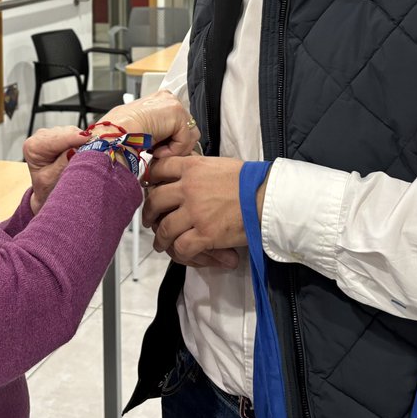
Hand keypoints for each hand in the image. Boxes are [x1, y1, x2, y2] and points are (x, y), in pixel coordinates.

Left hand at [23, 126, 88, 213]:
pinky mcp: (59, 134)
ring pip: (71, 131)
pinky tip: (84, 148)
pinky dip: (80, 140)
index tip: (88, 139)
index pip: (55, 139)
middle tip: (94, 149)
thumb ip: (62, 163)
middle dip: (79, 140)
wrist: (46, 191)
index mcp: (32, 147)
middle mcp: (39, 136)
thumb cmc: (47, 188)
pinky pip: (73, 133)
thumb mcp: (52, 179)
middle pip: (64, 133)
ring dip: (80, 140)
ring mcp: (49, 133)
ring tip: (87, 152)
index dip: (73, 138)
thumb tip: (76, 149)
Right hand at [98, 91, 200, 159]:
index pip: (178, 123)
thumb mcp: (142, 128)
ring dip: (173, 149)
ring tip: (155, 151)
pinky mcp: (177, 114)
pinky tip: (155, 150)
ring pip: (190, 136)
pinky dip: (172, 151)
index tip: (155, 149)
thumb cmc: (119, 132)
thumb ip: (158, 130)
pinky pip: (185, 141)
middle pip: (187, 129)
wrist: (114, 133)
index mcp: (159, 100)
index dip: (170, 140)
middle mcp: (168, 98)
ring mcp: (173, 104)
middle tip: (156, 151)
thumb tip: (165, 144)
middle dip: (174, 145)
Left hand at [142, 155, 268, 268]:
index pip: (159, 169)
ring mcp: (195, 212)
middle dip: (149, 212)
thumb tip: (186, 175)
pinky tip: (179, 252)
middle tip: (149, 220)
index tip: (148, 188)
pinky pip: (181, 247)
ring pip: (165, 228)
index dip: (150, 180)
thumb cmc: (250, 181)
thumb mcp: (219, 165)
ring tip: (161, 243)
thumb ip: (199, 170)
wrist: (268, 197)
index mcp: (192, 168)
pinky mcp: (205, 234)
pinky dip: (178, 252)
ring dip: (160, 238)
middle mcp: (189, 188)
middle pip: (155, 200)